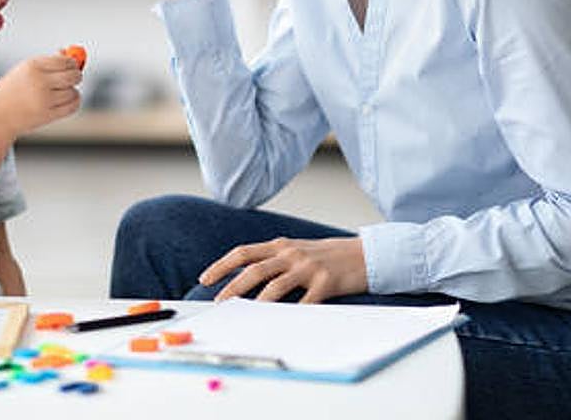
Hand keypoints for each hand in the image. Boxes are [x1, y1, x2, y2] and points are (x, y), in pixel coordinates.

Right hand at [0, 54, 81, 138]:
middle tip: (72, 77)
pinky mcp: (48, 115)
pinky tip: (65, 100)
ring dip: (71, 91)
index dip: (72, 63)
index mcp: (33, 66)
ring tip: (59, 92)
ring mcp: (44, 99)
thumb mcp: (24, 70)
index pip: (65, 61)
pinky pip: (73, 106)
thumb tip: (69, 53)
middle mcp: (40, 81)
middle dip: (76, 76)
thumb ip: (48, 62)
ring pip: (73, 92)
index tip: (71, 66)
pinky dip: (73, 102)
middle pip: (74, 75)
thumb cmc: (12, 91)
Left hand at [199, 237, 368, 303]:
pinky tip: (282, 325)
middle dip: (233, 287)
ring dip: (257, 303)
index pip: (243, 252)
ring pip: (276, 286)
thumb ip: (274, 260)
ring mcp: (309, 267)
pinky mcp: (326, 282)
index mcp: (281, 245)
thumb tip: (245, 279)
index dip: (222, 265)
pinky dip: (292, 315)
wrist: (365, 254)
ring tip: (245, 317)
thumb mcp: (297, 250)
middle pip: (255, 269)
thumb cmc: (327, 256)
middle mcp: (292, 253)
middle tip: (219, 303)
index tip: (205, 279)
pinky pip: (305, 303)